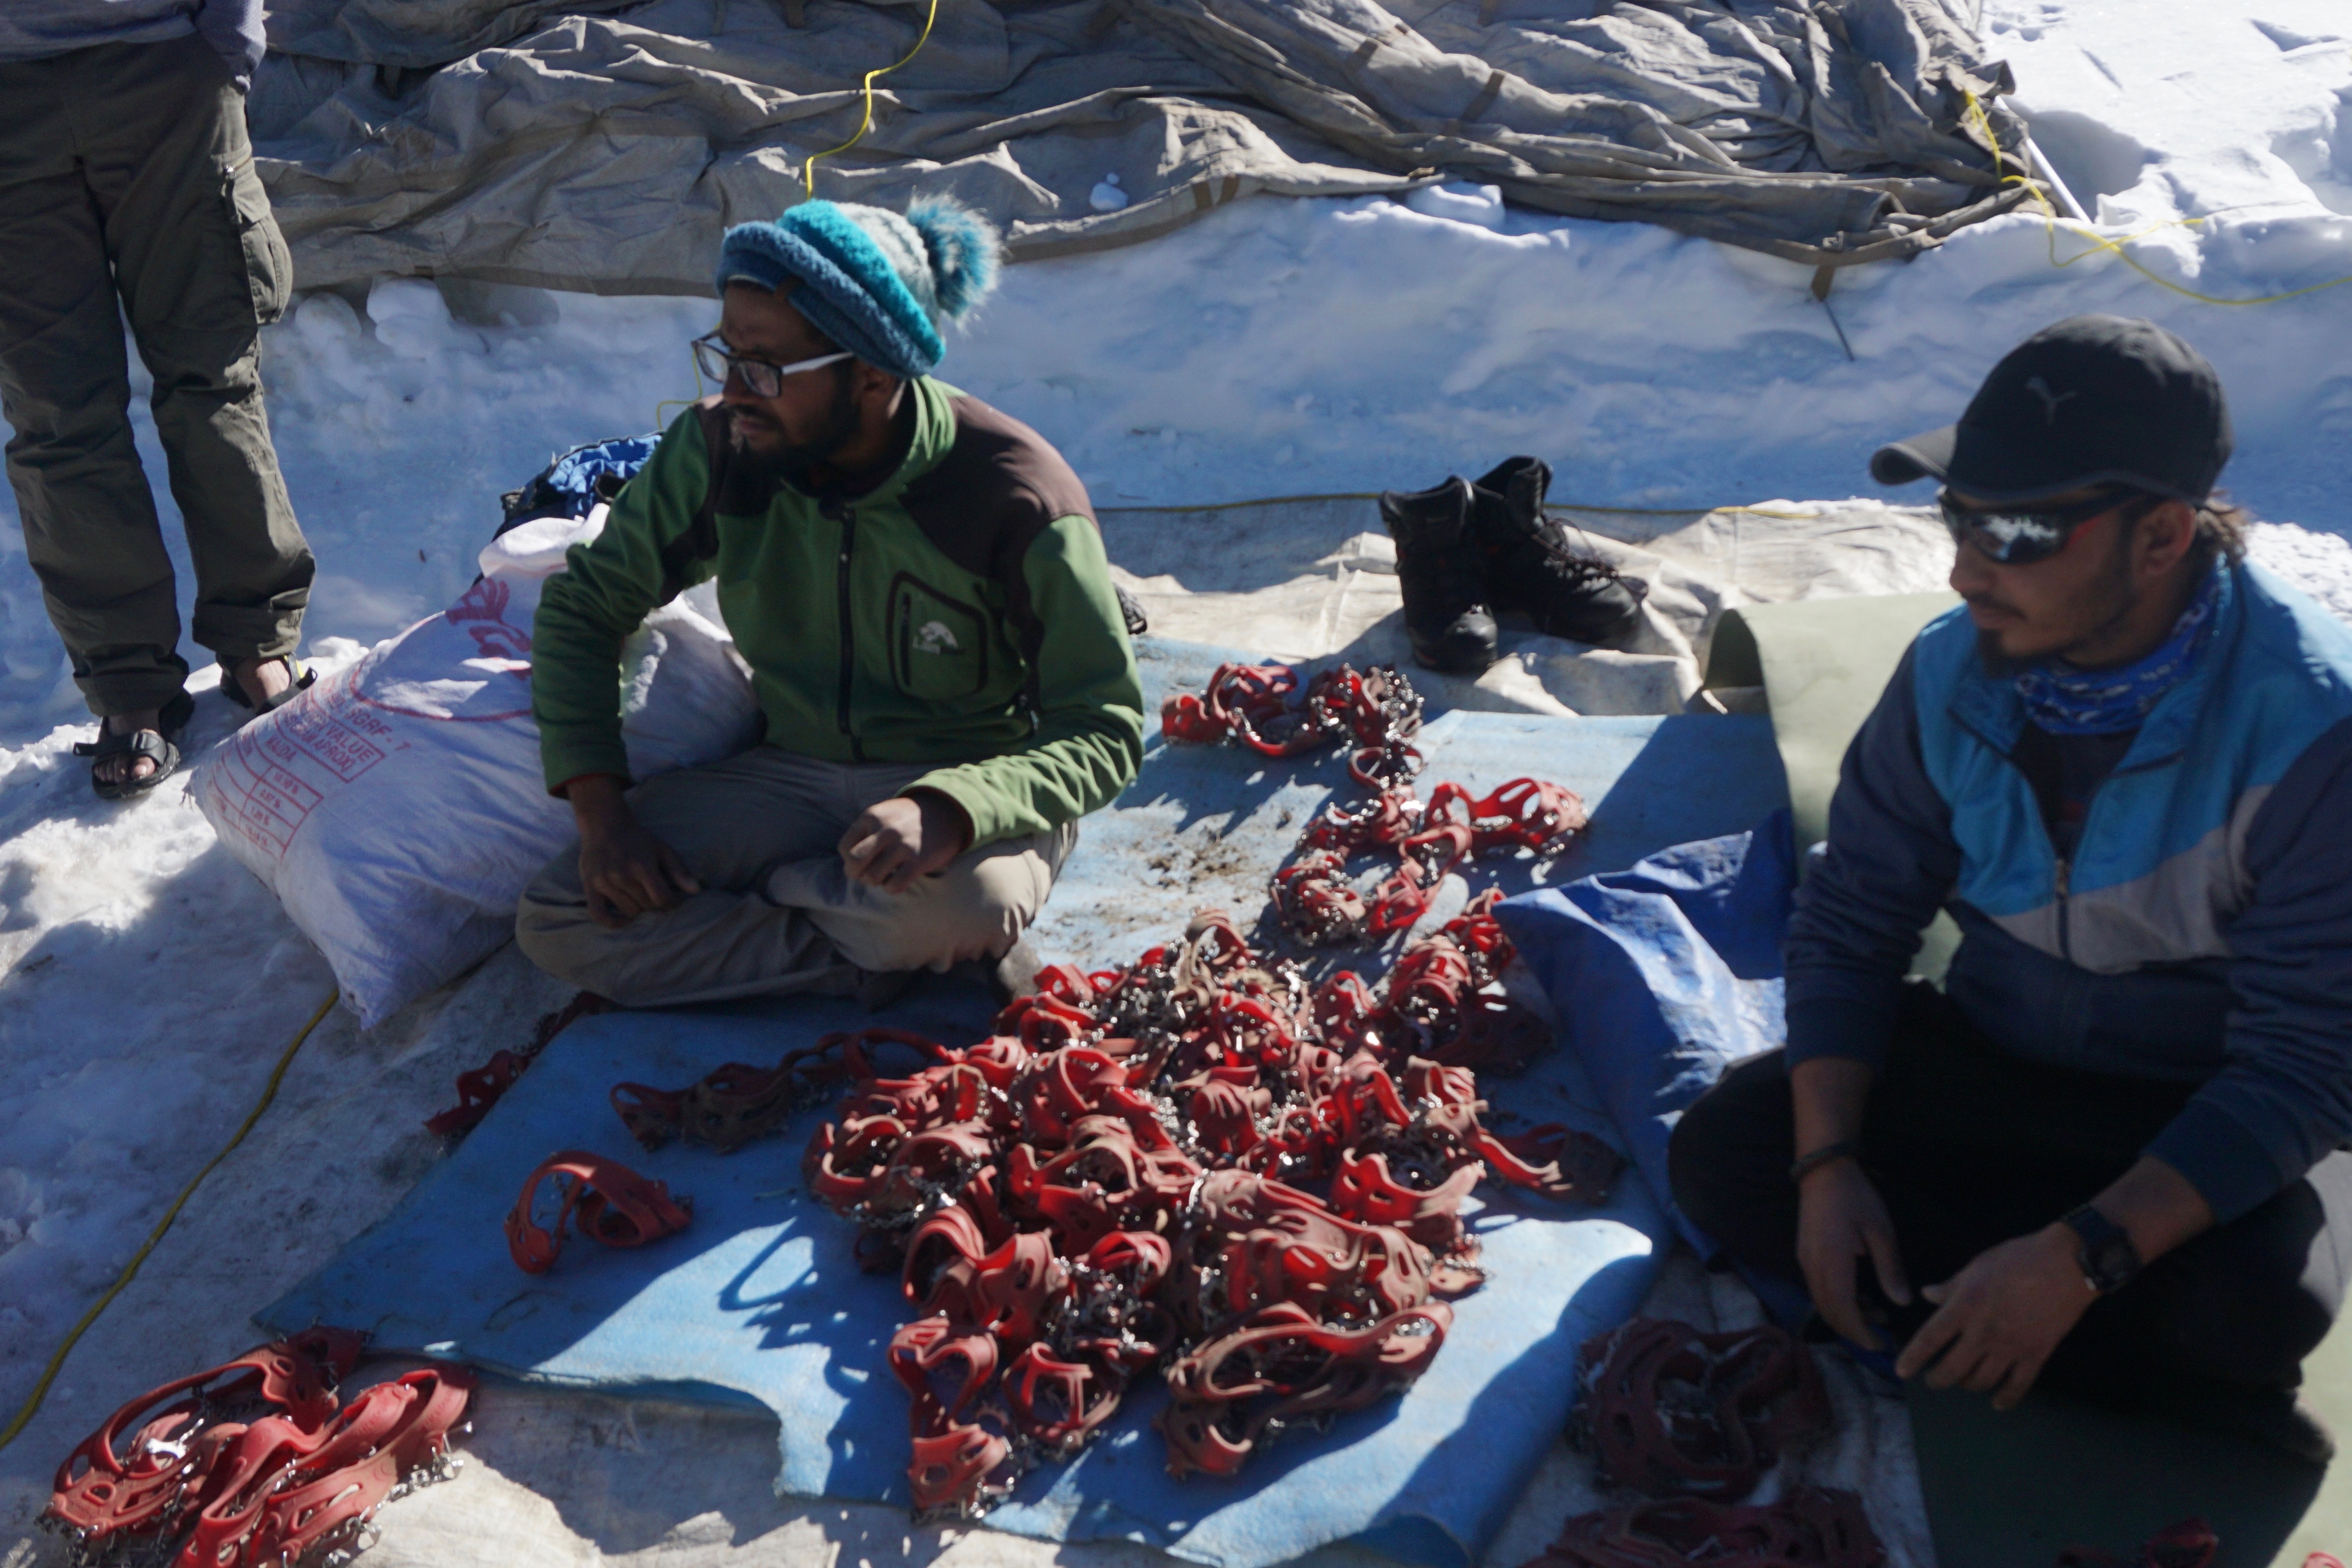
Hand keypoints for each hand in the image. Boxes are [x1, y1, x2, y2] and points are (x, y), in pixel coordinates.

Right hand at [567, 775, 701, 927]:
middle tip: (654, 893)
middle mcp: (622, 875)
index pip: (662, 898)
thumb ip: (679, 871)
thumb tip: (696, 891)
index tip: (673, 899)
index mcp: (642, 866)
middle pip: (646, 906)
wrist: (604, 826)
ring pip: (628, 911)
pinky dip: (612, 923)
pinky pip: (599, 915)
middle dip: (655, 903)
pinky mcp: (590, 886)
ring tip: (639, 896)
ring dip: (637, 908)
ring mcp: (604, 882)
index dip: (672, 902)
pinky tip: (623, 920)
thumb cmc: (638, 840)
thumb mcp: (663, 850)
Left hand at [839, 792, 969, 893]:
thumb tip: (849, 862)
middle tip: (865, 874)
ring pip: (872, 877)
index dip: (849, 859)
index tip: (863, 860)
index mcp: (872, 816)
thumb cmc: (907, 819)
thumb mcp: (883, 814)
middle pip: (854, 862)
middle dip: (856, 874)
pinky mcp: (918, 861)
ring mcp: (902, 846)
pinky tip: (897, 880)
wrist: (945, 813)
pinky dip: (891, 888)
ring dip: (875, 881)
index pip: (845, 848)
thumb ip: (865, 831)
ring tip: (884, 875)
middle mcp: (885, 830)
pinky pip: (894, 886)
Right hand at [1796, 1158, 1912, 1349]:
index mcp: (1833, 1261)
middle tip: (1881, 1336)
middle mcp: (1813, 1266)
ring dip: (1844, 1317)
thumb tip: (1902, 1302)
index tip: (1880, 1344)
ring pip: (1821, 1303)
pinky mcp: (1804, 1255)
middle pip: (1828, 1312)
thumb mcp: (1881, 1231)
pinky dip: (1836, 1302)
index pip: (1843, 1309)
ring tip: (1874, 1314)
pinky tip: (1858, 1296)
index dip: (1860, 1332)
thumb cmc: (1856, 1197)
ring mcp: (1805, 1261)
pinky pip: (1818, 1289)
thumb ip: (1890, 1269)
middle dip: (1853, 1330)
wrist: (1823, 1171)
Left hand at [1895, 1224, 2094, 1408]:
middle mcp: (1983, 1333)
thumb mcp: (1977, 1266)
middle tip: (1933, 1381)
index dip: (1913, 1357)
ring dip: (1968, 1385)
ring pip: (1981, 1380)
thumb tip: (1927, 1294)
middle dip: (1938, 1379)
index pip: (1930, 1339)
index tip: (1902, 1371)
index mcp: (1965, 1307)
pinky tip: (1998, 1402)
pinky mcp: (2036, 1354)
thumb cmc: (2019, 1258)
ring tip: (1963, 1382)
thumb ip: (1951, 1286)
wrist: (2067, 1265)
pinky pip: (2018, 1386)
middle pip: (1952, 1368)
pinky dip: (2006, 1398)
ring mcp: (2010, 1347)